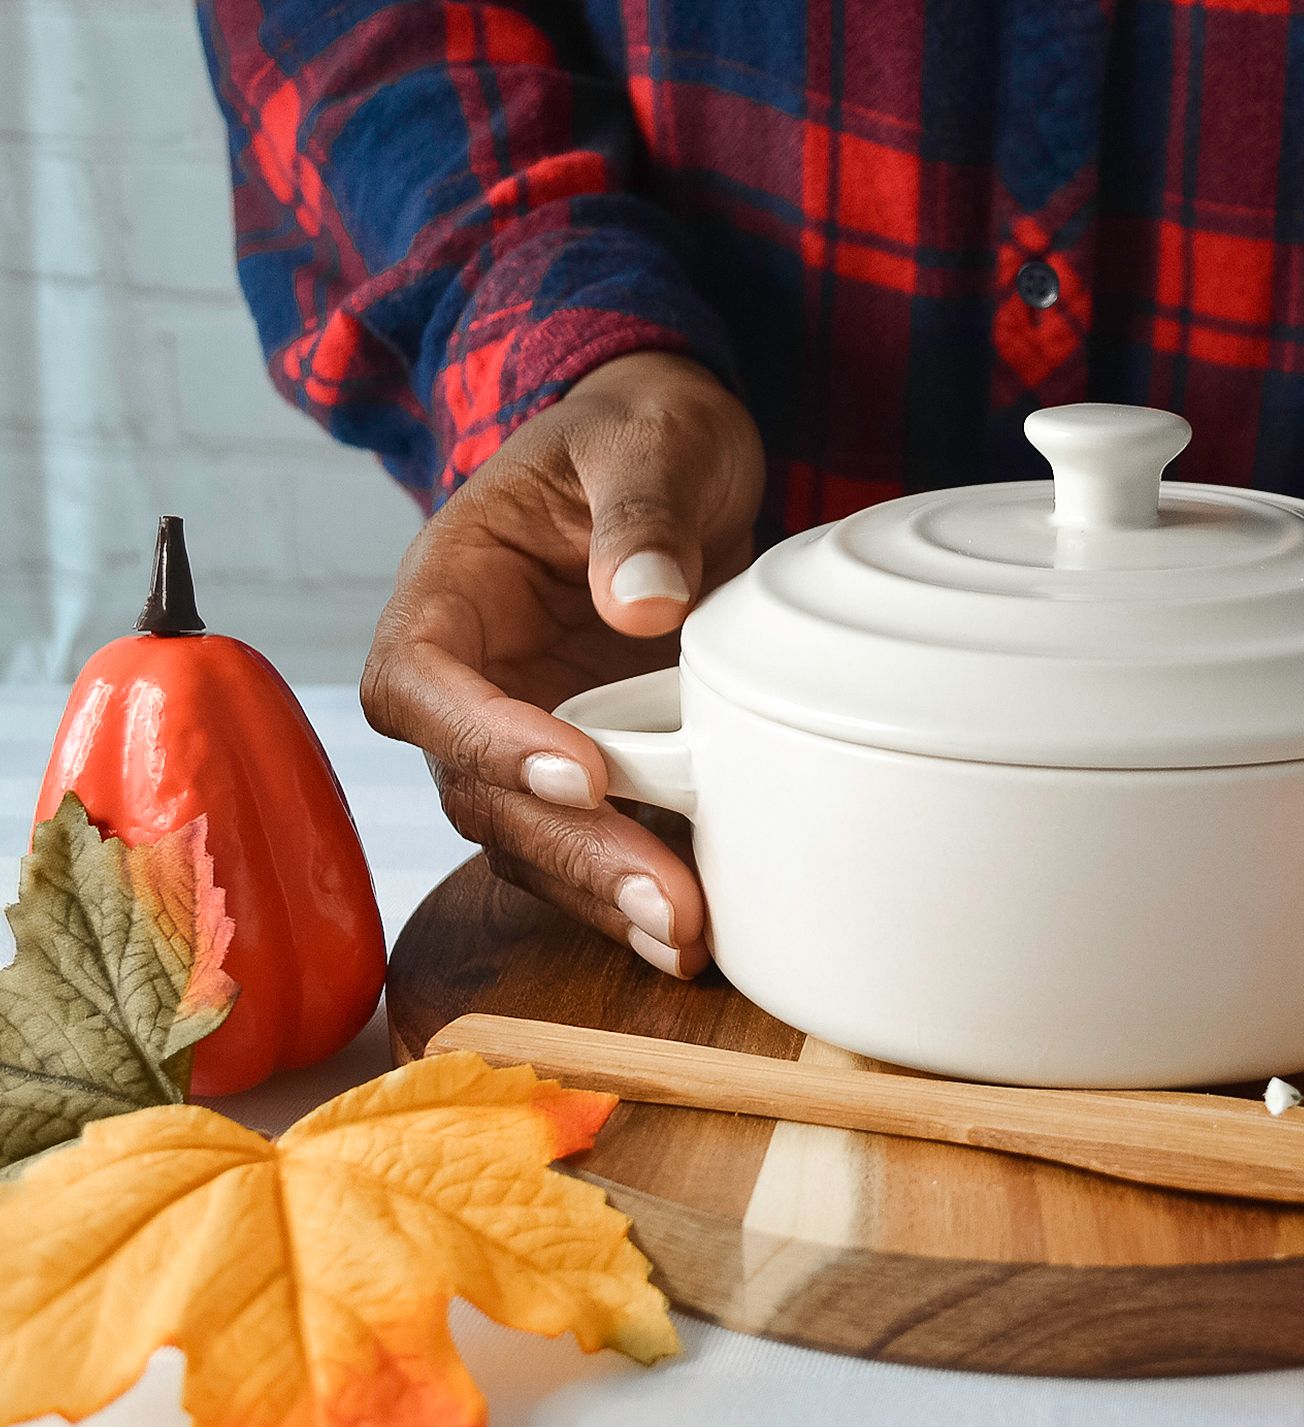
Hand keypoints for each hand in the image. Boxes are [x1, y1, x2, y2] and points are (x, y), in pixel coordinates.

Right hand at [361, 351, 764, 975]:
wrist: (680, 454)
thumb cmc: (642, 427)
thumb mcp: (649, 438)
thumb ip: (640, 511)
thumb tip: (638, 604)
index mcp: (450, 585)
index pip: (420, 681)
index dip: (486, 739)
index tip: (581, 773)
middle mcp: (474, 672)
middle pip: (478, 787)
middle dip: (569, 849)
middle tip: (661, 897)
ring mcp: (526, 724)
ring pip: (529, 837)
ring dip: (601, 892)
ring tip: (684, 934)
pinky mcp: (590, 762)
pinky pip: (590, 841)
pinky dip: (632, 887)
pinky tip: (695, 931)